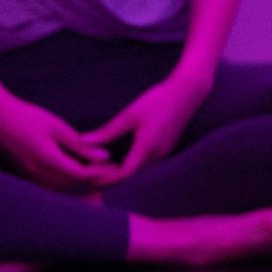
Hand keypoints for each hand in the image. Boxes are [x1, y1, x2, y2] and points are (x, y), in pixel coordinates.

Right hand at [0, 86, 117, 192]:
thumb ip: (80, 145)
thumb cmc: (28, 117)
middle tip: (112, 171)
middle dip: (94, 180)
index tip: (114, 166)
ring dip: (81, 182)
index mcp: (47, 159)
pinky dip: (67, 181)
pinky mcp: (26, 173)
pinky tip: (76, 170)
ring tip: (99, 172)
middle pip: (73, 184)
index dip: (99, 173)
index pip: (80, 174)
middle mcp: (37, 172)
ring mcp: (30, 175)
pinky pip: (51, 184)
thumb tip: (104, 156)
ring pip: (62, 187)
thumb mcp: (58, 127)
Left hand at [83, 71, 209, 185]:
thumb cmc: (158, 100)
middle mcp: (157, 155)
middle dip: (112, 179)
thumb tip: (84, 141)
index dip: (107, 180)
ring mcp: (164, 152)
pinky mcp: (167, 147)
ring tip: (102, 171)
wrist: (187, 92)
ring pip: (141, 171)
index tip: (90, 179)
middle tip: (91, 177)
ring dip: (123, 173)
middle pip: (132, 177)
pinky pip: (148, 164)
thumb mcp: (130, 114)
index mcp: (147, 148)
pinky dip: (133, 166)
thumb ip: (108, 131)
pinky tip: (122, 160)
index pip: (125, 175)